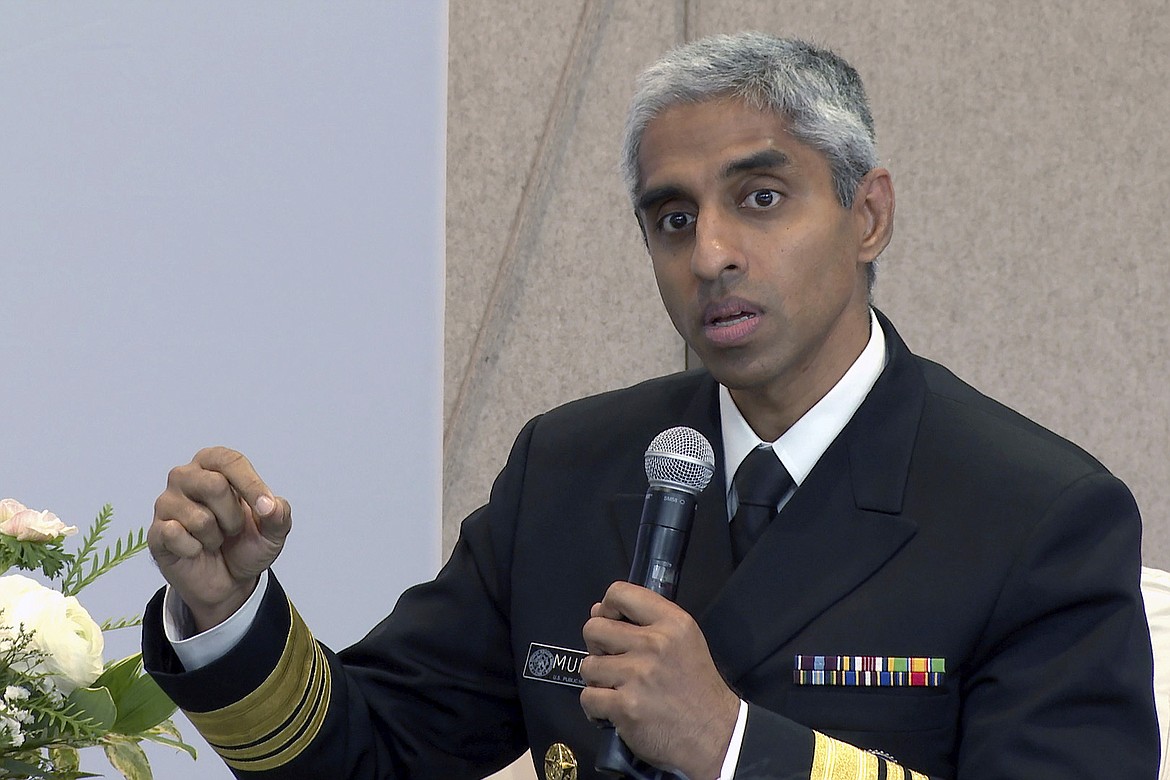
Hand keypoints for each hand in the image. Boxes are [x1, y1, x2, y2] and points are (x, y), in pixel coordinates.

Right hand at [148, 447, 291, 631]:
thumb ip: (279, 514)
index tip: (265, 508)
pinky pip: (175, 535)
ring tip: (214, 539)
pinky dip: (195, 549)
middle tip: (233, 529)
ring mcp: (167, 503)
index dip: (250, 484)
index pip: (229, 460)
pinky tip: (195, 550)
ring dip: (216, 537)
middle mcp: (186, 476)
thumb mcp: (274, 531)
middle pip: (214, 485)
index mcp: (214, 464)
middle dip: (233, 516)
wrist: (228, 582)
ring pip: (199, 518)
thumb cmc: (247, 544)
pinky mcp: (156, 531)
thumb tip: (270, 505)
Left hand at [579, 581, 739, 778]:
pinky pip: (588, 697)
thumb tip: (599, 610)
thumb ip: (646, 621)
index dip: (606, 607)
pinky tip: (613, 709)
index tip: (611, 622)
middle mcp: (654, 644)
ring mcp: (638, 675)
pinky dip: (595, 706)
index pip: (620, 593)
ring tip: (617, 688)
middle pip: (594, 628)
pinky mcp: (626, 706)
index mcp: (671, 622)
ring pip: (588, 665)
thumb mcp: (685, 640)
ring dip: (597, 679)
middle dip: (597, 646)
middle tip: (612, 661)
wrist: (715, 734)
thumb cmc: (697, 687)